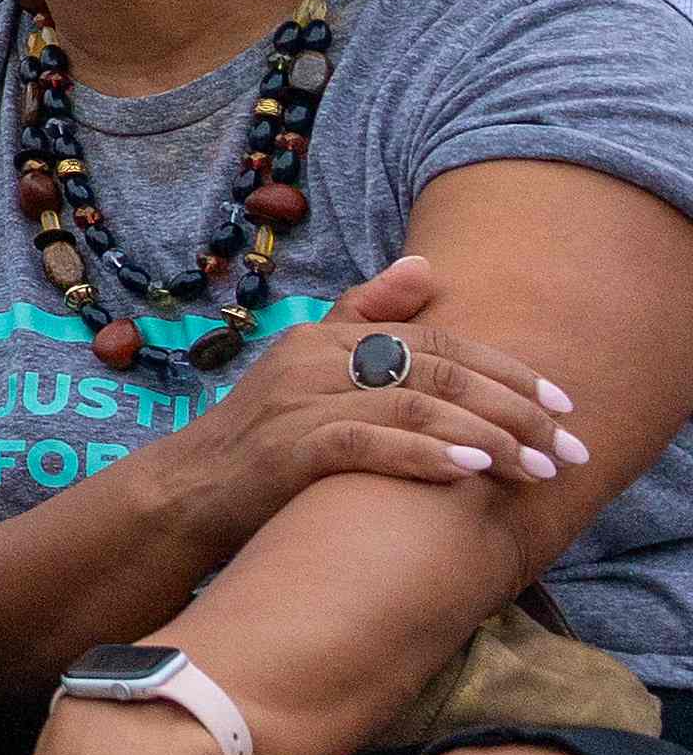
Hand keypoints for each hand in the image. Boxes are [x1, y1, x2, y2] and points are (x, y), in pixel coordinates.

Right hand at [154, 254, 582, 545]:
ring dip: (485, 438)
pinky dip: (423, 456)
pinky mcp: (288, 448)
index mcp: (326, 334)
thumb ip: (366, 317)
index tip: (562, 403)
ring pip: (411, 404)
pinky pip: (367, 444)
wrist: (188, 490)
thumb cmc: (263, 435)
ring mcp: (298, 401)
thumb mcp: (309, 368)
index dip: (505, 368)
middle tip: (566, 448)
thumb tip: (426, 264)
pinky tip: (467, 473)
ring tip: (535, 469)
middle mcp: (313, 357)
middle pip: (434, 368)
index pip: (435, 336)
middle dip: (514, 410)